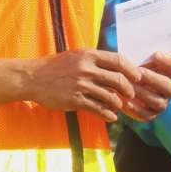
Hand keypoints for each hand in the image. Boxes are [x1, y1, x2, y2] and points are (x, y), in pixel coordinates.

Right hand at [25, 49, 141, 121]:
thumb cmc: (56, 66)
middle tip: (131, 95)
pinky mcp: (75, 100)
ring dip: (118, 103)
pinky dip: (108, 114)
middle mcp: (86, 69)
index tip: (137, 77)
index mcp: (88, 55)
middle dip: (128, 89)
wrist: (33, 78)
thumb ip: (95, 60)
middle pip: (118, 79)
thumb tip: (117, 66)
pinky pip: (98, 108)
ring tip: (119, 106)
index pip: (118, 60)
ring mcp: (81, 85)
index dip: (131, 70)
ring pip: (110, 96)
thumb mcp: (76, 56)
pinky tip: (111, 116)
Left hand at [122, 52, 170, 123]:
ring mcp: (162, 103)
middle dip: (153, 79)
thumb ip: (142, 55)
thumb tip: (138, 48)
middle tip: (139, 72)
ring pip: (157, 102)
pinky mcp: (151, 114)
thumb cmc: (137, 68)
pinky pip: (146, 115)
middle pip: (168, 85)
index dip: (168, 61)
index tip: (156, 54)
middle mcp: (169, 89)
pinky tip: (125, 102)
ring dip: (143, 94)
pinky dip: (135, 109)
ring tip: (129, 87)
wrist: (132, 86)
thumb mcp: (142, 60)